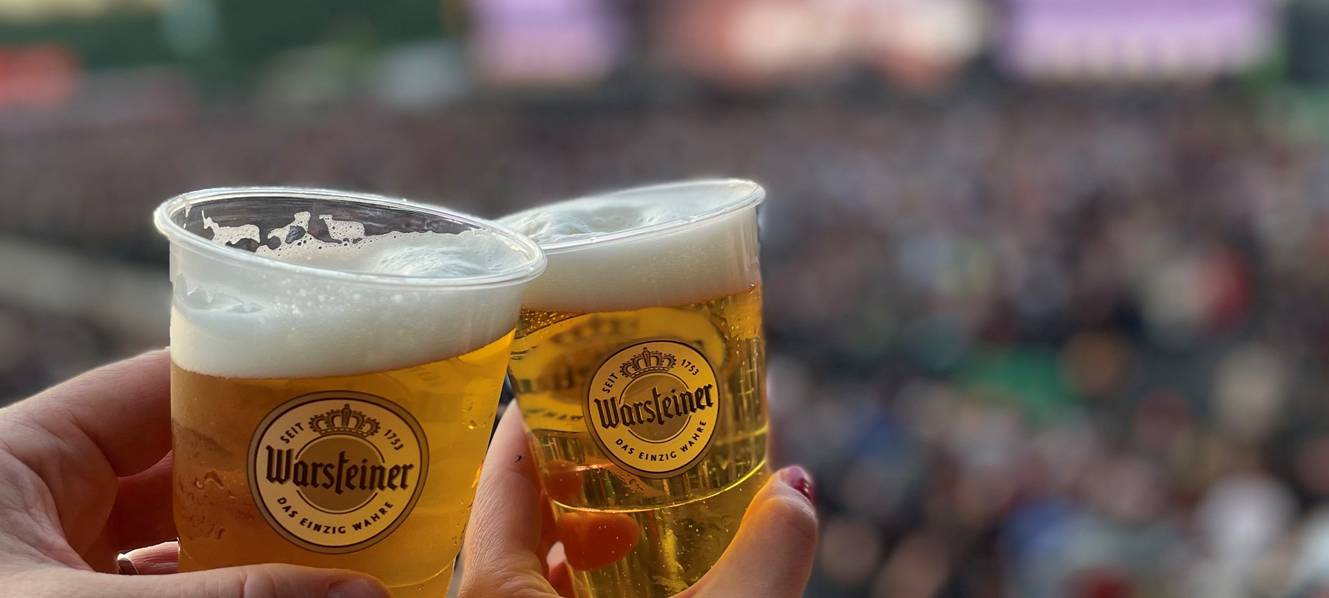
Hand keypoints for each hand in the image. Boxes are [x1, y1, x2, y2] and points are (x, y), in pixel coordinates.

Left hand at [0, 350, 388, 597]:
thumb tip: (363, 597)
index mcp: (25, 455)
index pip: (161, 387)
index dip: (253, 382)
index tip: (343, 390)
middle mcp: (45, 502)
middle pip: (186, 465)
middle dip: (275, 479)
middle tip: (364, 483)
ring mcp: (59, 569)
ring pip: (183, 538)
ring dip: (259, 549)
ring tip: (345, 549)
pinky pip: (168, 590)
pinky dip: (226, 596)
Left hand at [458, 405, 818, 597]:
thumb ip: (763, 561)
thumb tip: (797, 487)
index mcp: (491, 594)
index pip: (506, 468)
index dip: (547, 411)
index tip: (587, 372)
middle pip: (531, 519)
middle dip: (594, 475)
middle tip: (650, 436)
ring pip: (552, 578)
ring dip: (608, 541)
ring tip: (668, 508)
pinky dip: (615, 594)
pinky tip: (667, 589)